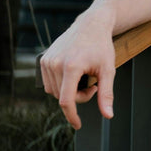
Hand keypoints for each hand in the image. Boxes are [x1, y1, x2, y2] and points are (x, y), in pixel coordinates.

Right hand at [39, 11, 115, 129]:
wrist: (91, 24)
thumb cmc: (102, 47)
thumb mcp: (108, 70)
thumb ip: (106, 93)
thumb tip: (108, 116)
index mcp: (71, 66)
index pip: (66, 101)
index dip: (72, 116)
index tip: (78, 125)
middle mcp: (55, 64)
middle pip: (62, 96)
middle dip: (79, 97)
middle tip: (94, 86)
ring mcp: (46, 61)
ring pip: (54, 91)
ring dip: (69, 91)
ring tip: (85, 78)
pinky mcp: (43, 59)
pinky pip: (49, 83)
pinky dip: (61, 85)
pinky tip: (74, 74)